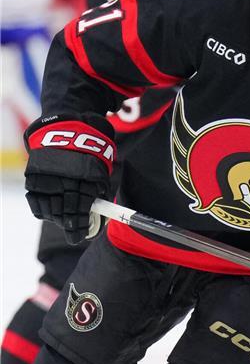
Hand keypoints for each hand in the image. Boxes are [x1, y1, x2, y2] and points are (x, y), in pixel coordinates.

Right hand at [24, 114, 114, 244]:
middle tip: (74, 236)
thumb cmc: (90, 149)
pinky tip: (49, 212)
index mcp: (86, 178)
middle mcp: (65, 180)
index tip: (82, 236)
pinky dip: (42, 209)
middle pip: (65, 212)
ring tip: (64, 222)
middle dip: (70, 226)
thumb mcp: (102, 166)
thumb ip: (100, 188)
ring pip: (49, 209)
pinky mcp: (34, 177)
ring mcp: (47, 179)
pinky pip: (35, 201)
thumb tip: (101, 211)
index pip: (82, 209)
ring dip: (57, 219)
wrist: (66, 127)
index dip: (82, 225)